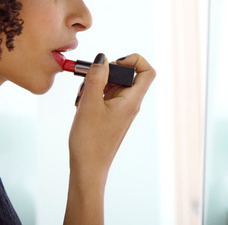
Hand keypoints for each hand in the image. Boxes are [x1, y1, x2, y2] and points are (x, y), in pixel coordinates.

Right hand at [64, 53, 154, 224]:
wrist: (87, 169)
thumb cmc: (90, 141)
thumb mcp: (90, 104)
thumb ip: (96, 77)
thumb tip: (103, 58)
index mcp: (131, 101)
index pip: (147, 71)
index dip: (134, 60)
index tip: (114, 64)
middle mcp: (129, 104)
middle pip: (125, 76)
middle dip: (105, 73)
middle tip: (89, 81)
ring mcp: (120, 110)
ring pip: (112, 86)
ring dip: (96, 85)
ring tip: (82, 98)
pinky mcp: (110, 116)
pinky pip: (105, 97)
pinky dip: (93, 96)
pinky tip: (81, 106)